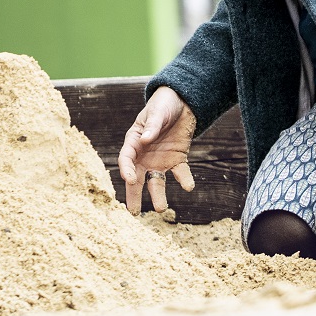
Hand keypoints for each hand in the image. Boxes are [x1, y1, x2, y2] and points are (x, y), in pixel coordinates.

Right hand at [119, 86, 196, 216]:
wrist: (182, 103)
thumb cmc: (163, 105)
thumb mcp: (157, 112)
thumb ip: (152, 125)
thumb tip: (146, 139)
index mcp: (134, 142)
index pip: (126, 159)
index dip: (127, 170)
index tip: (130, 180)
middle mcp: (145, 155)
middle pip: (137, 178)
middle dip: (134, 195)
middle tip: (134, 212)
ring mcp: (160, 159)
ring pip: (157, 181)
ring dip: (158, 195)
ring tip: (161, 209)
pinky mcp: (177, 159)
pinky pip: (180, 172)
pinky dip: (184, 179)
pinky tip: (189, 186)